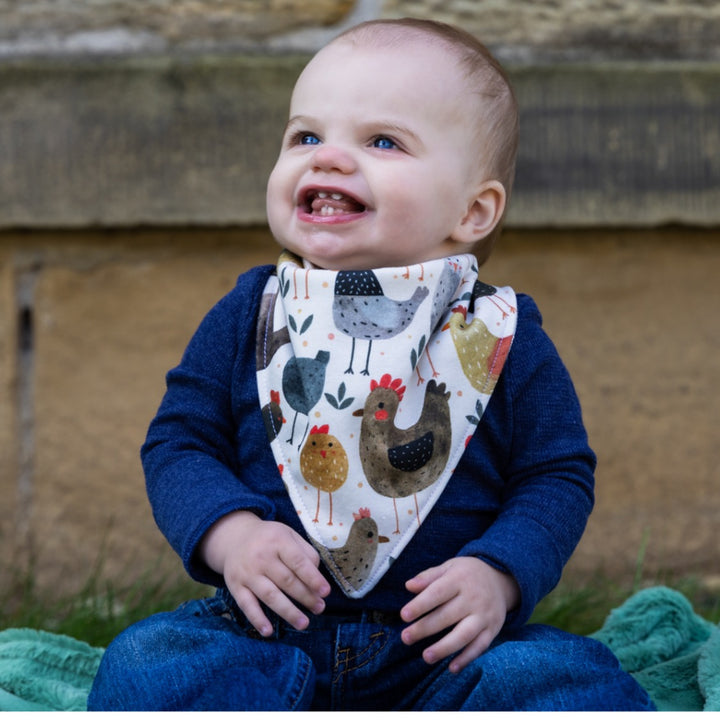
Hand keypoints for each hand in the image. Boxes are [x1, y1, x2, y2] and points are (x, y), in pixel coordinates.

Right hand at [199, 510, 330, 636]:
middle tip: (319, 608)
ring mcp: (247, 573)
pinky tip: (268, 631)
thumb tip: (317, 578)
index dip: (313, 578)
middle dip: (305, 597)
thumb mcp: (289, 535)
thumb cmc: (270, 539)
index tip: (326, 592)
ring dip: (288, 612)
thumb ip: (306, 553)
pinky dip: (257, 619)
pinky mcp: (236, 586)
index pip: (298, 562)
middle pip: (287, 581)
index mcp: (278, 541)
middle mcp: (261, 556)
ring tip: (303, 623)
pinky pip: (246, 605)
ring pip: (270, 595)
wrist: (234, 537)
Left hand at [400, 556, 518, 672]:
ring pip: (464, 634)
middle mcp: (473, 598)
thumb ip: (428, 576)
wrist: (500, 579)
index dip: (420, 605)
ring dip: (445, 648)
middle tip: (406, 638)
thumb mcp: (449, 567)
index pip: (437, 592)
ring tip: (426, 657)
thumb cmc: (466, 574)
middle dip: (425, 628)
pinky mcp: (493, 629)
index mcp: (459, 579)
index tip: (404, 616)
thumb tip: (408, 586)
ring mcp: (484, 615)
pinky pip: (480, 646)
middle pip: (447, 615)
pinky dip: (467, 658)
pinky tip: (452, 668)